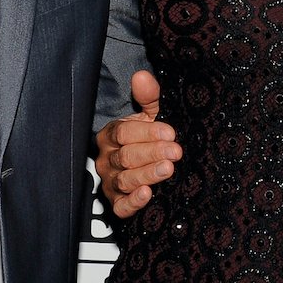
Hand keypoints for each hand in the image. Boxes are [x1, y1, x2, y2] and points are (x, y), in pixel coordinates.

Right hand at [95, 70, 179, 218]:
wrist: (149, 167)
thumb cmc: (150, 137)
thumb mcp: (152, 114)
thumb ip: (149, 96)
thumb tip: (142, 75)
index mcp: (111, 135)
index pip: (123, 133)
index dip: (146, 133)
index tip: (170, 133)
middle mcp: (106, 159)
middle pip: (125, 157)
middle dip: (152, 153)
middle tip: (175, 152)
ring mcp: (110, 182)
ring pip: (124, 180)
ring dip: (147, 174)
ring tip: (168, 169)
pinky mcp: (117, 204)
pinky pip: (121, 207)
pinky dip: (133, 202)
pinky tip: (147, 194)